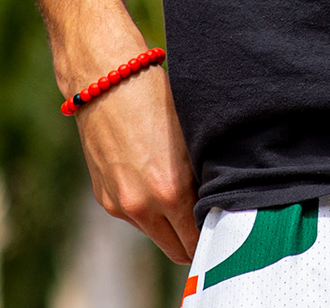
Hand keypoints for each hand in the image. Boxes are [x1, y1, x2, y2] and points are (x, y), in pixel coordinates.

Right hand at [73, 61, 200, 263]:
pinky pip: (135, 217)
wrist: (105, 80)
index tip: (225, 227)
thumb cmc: (157, 98)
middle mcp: (142, 205)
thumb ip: (202, 177)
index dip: (214, 236)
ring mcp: (119, 204)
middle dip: (194, 240)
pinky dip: (148, 208)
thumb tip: (220, 203)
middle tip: (210, 220)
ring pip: (155, 234)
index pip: (198, 240)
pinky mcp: (104, 197)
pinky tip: (154, 177)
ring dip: (170, 224)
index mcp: (171, 191)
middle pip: (177, 250)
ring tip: (182, 192)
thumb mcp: (191, 138)